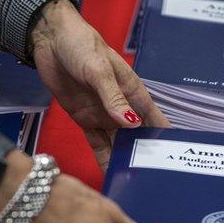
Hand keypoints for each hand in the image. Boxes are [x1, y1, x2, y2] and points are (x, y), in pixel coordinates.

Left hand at [30, 0, 169, 169]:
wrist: (49, 40)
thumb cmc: (81, 45)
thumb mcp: (99, 70)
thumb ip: (113, 98)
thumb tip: (131, 123)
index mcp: (133, 91)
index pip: (154, 118)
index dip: (164, 136)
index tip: (174, 157)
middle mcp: (121, 106)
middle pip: (137, 136)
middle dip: (144, 154)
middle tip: (153, 179)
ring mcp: (103, 114)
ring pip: (117, 143)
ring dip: (123, 159)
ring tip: (133, 182)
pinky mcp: (84, 119)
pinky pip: (97, 144)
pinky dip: (103, 158)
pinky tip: (110, 173)